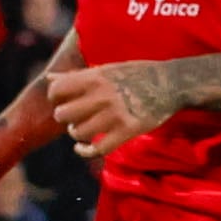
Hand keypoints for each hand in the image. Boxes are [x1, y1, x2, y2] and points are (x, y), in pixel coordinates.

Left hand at [51, 62, 180, 156]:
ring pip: (78, 132)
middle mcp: (102, 95)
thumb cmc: (136, 74)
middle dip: (64, 117)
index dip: (54, 98)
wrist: (171, 83)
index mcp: (95, 76)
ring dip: (76, 133)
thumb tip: (49, 78)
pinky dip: (85, 151)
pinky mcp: (127, 131)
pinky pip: (97, 149)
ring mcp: (114, 114)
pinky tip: (82, 148)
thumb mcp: (106, 69)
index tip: (61, 101)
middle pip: (63, 113)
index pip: (56, 89)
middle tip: (73, 117)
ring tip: (82, 129)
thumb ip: (77, 76)